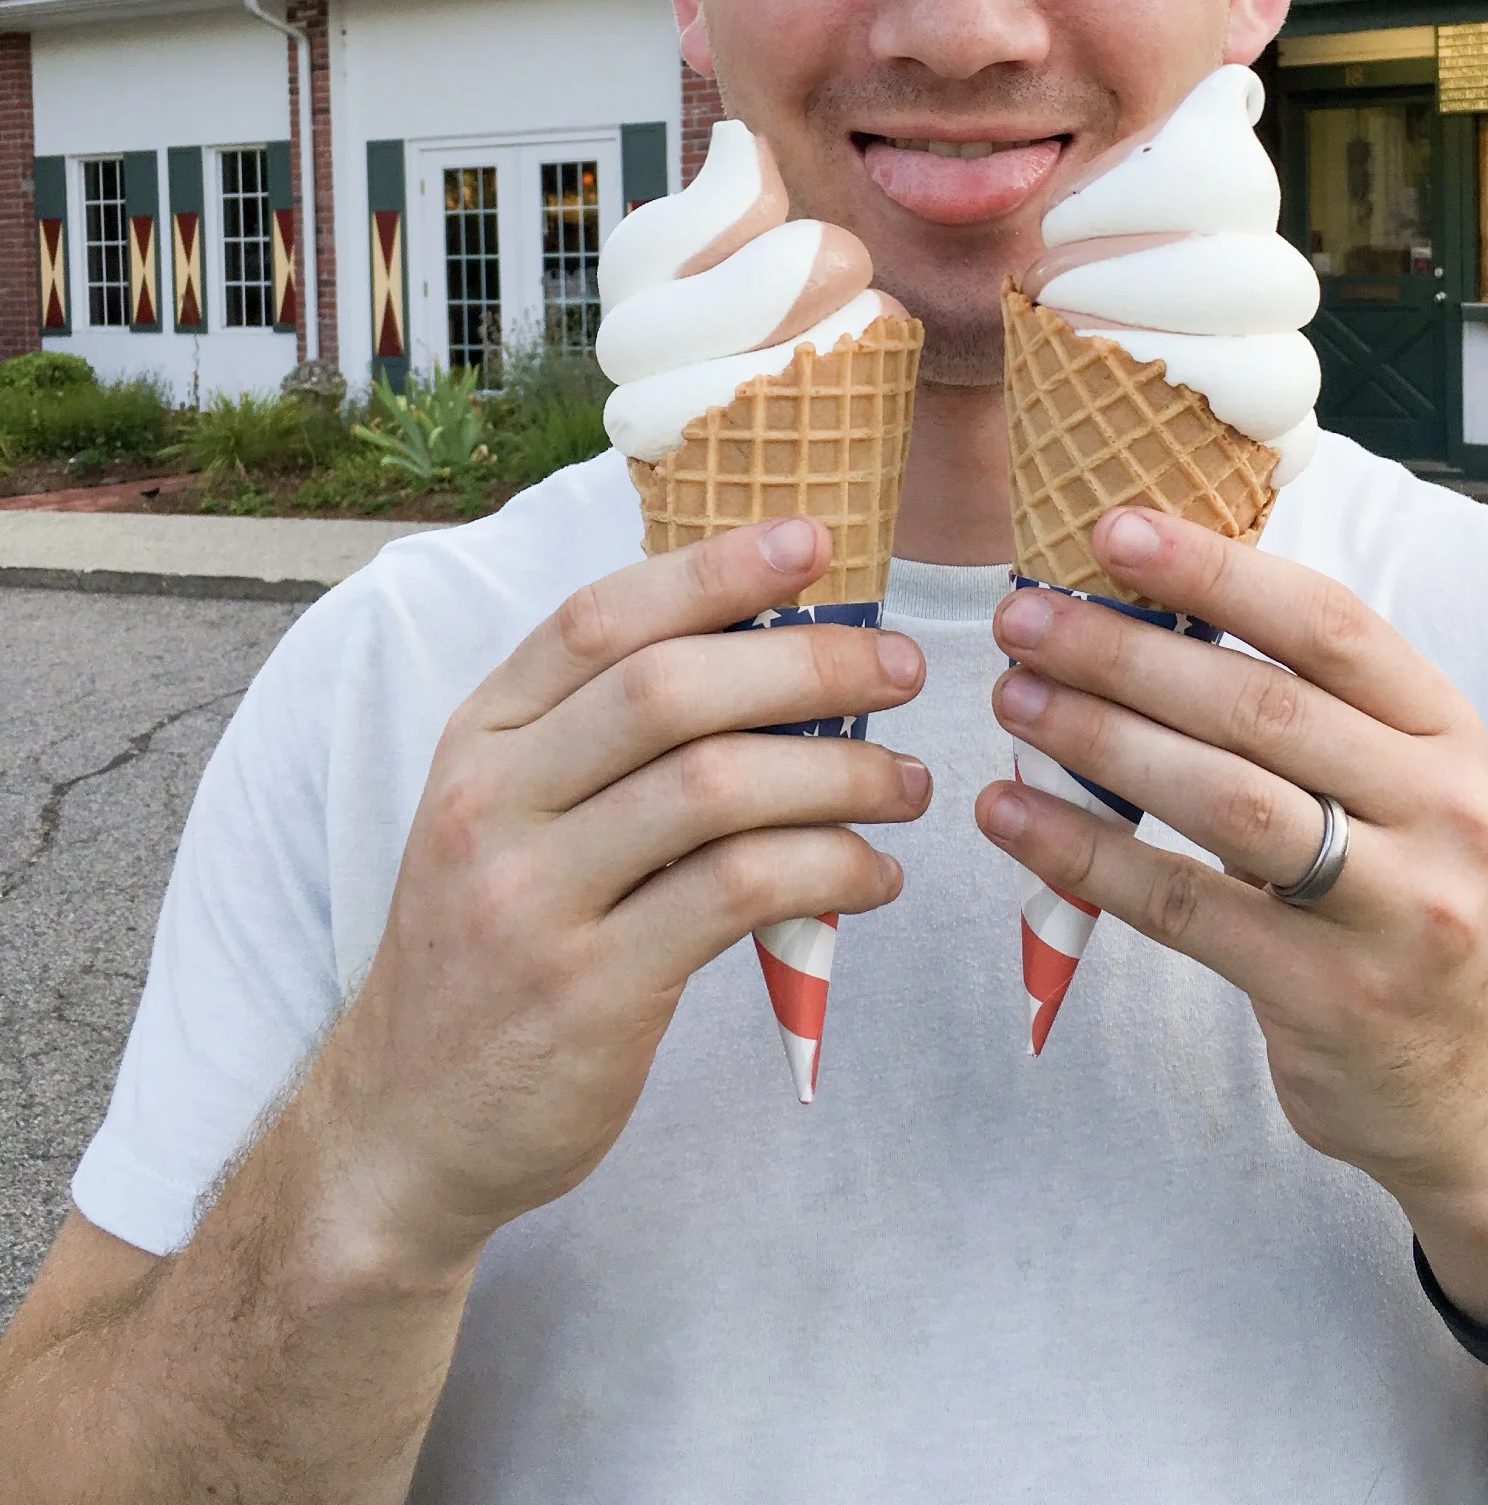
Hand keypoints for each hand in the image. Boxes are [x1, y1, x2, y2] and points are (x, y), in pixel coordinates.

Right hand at [318, 517, 928, 1278]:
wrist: (405, 1125)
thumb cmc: (489, 947)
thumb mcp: (507, 815)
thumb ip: (599, 733)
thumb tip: (767, 644)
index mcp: (479, 738)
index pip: (599, 617)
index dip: (713, 568)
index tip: (815, 539)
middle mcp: (495, 803)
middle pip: (669, 690)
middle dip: (806, 664)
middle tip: (901, 670)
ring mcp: (535, 900)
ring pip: (716, 789)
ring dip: (838, 774)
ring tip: (905, 784)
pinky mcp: (591, 991)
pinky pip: (737, 896)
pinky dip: (828, 871)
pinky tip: (873, 876)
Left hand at [976, 506, 1487, 1327]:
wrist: (1479, 1086)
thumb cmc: (1403, 898)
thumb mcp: (1396, 785)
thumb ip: (1300, 707)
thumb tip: (1140, 605)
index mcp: (1445, 730)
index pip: (1328, 623)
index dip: (1217, 568)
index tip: (1112, 529)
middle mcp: (1439, 810)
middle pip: (1263, 707)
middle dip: (1128, 650)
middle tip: (1023, 616)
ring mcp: (1396, 910)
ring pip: (1228, 801)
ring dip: (1103, 740)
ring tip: (1012, 699)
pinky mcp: (1331, 998)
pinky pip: (1187, 908)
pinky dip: (1087, 856)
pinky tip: (1012, 814)